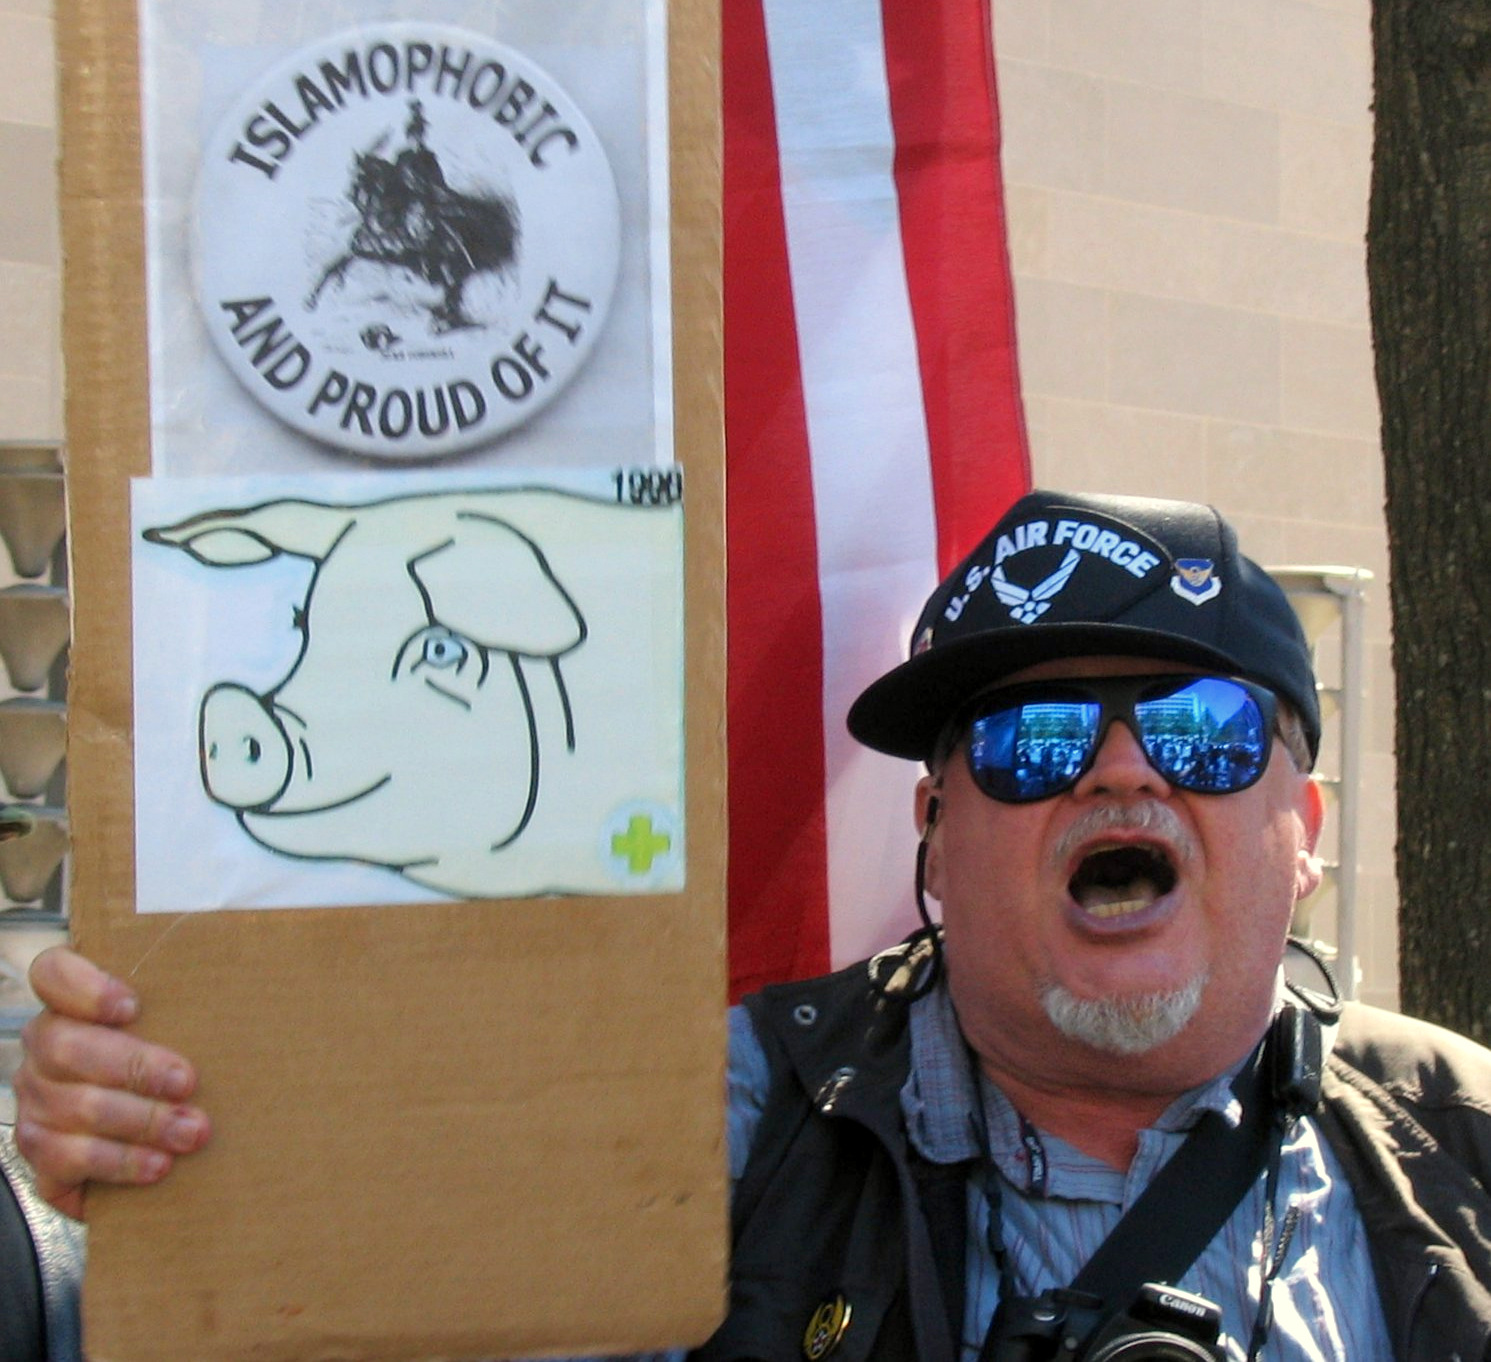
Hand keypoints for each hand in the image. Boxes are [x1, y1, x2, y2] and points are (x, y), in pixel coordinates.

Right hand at [13, 946, 210, 1219]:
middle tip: (187, 1082)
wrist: (157, 1143)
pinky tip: (159, 1165)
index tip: (132, 1006)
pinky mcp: (42, 1154)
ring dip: (139, 1120)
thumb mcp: (187, 1027)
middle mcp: (45, 1050)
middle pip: (65, 1046)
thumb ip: (201, 1005)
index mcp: (72, 1006)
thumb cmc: (178, 1067)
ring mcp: (36, 1102)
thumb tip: (269, 981)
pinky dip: (118, 1162)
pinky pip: (66, 1159)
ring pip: (72, 1106)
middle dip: (133, 1066)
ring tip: (192, 1131)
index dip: (84, 986)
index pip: (53, 972)